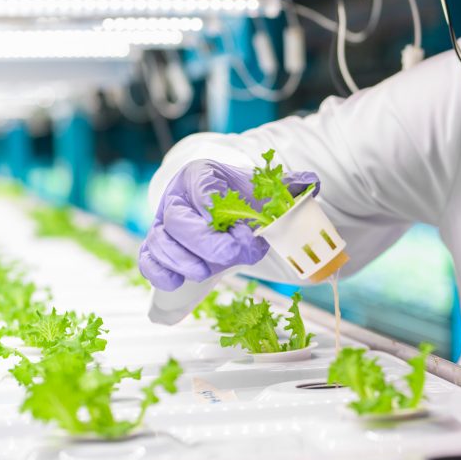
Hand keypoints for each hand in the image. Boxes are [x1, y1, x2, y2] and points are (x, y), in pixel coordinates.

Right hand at [139, 158, 318, 290]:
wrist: (224, 208)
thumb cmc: (242, 198)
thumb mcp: (264, 190)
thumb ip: (287, 187)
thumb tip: (312, 185)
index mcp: (201, 176)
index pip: (204, 193)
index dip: (225, 215)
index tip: (249, 232)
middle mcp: (176, 198)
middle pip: (179, 222)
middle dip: (209, 245)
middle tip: (234, 257)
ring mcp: (162, 224)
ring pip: (161, 243)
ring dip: (186, 263)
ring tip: (210, 272)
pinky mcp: (156, 247)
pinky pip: (148, 261)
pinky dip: (161, 275)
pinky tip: (180, 283)